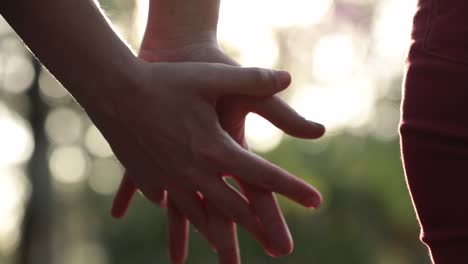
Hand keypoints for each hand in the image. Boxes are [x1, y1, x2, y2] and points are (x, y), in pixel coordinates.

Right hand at [111, 45, 324, 262]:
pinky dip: (176, 210)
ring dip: (215, 234)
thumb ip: (251, 79)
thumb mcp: (211, 77)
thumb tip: (288, 77)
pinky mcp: (147, 178)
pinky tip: (175, 214)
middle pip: (232, 209)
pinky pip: (166, 201)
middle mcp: (194, 173)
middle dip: (256, 229)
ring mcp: (168, 180)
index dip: (292, 188)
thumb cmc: (164, 81)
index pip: (262, 175)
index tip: (317, 202)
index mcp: (215, 150)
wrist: (112, 90)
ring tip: (224, 251)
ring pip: (198, 215)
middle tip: (276, 247)